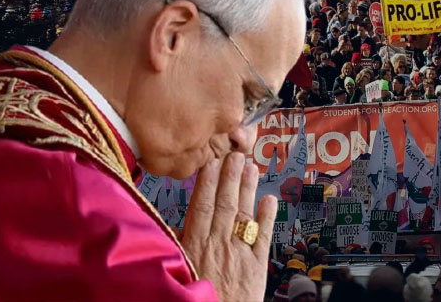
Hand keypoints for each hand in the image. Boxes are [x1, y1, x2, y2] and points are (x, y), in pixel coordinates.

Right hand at [183, 153, 276, 301]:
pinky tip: (270, 199)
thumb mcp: (175, 271)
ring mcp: (240, 254)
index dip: (208, 182)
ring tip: (251, 167)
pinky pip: (263, 237)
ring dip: (248, 189)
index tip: (211, 160)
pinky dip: (267, 217)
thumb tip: (171, 226)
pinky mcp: (257, 266)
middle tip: (235, 153)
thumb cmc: (191, 300)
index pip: (202, 206)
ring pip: (244, 215)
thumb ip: (176, 247)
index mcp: (195, 247)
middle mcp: (219, 246)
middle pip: (225, 205)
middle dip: (230, 177)